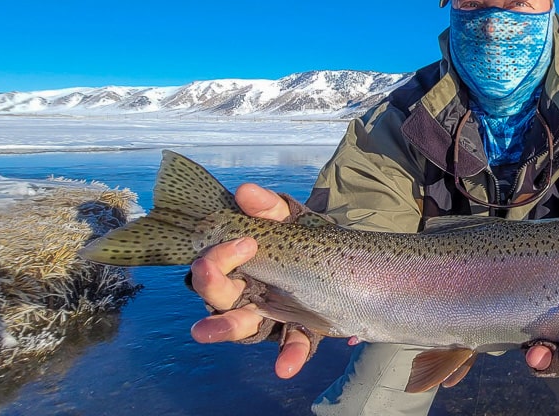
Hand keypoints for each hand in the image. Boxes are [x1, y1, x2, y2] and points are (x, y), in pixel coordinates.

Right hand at [189, 184, 312, 378]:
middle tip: (210, 274)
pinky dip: (289, 356)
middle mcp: (249, 291)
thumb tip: (245, 191)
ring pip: (243, 324)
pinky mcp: (300, 329)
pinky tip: (286, 368)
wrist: (355, 259)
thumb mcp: (293, 220)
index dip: (219, 257)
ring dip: (226, 329)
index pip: (213, 264)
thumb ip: (271, 209)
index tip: (245, 243)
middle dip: (212, 285)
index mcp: (241, 264)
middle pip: (220, 295)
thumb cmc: (312, 239)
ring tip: (203, 332)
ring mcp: (273, 313)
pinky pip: (291, 344)